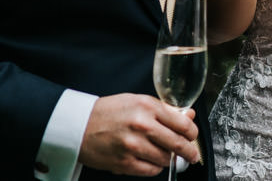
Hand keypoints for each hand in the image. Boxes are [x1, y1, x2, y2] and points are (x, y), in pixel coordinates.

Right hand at [78, 93, 199, 175]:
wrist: (79, 125)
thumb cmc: (109, 112)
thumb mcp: (137, 101)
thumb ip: (165, 110)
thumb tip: (189, 115)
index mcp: (147, 106)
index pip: (182, 123)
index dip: (192, 132)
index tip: (193, 136)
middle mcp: (142, 125)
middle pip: (177, 143)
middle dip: (189, 151)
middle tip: (192, 154)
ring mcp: (133, 145)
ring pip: (165, 159)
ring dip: (169, 159)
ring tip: (165, 155)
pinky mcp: (124, 163)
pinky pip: (151, 170)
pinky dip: (155, 167)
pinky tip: (151, 160)